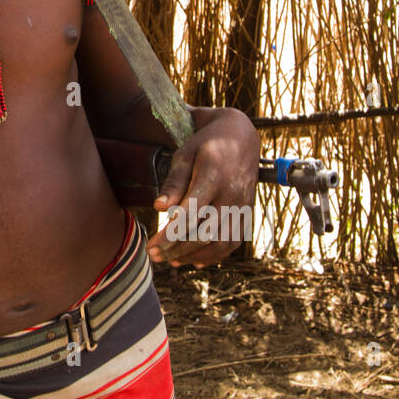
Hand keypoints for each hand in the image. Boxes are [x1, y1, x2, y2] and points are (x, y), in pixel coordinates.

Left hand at [146, 106, 258, 268]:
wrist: (240, 137)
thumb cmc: (205, 145)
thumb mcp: (184, 154)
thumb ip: (173, 182)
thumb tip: (159, 208)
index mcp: (214, 176)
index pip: (191, 213)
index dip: (170, 234)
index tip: (152, 246)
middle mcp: (232, 193)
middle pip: (205, 232)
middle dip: (177, 249)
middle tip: (155, 255)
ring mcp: (243, 205)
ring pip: (220, 242)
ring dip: (194, 256)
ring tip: (171, 261)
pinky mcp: (247, 212)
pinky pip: (234, 241)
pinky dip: (215, 255)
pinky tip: (196, 261)